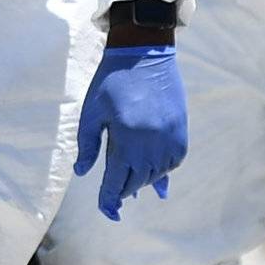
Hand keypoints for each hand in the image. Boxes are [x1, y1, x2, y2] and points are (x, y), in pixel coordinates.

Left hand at [75, 41, 189, 218]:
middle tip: (115, 201)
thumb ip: (87, 145)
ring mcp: (169, 137)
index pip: (117, 180)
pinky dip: (163, 170)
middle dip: (124, 192)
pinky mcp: (180, 130)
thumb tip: (83, 173)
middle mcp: (151, 142)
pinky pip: (173, 161)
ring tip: (133, 189)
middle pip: (138, 180)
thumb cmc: (111, 81)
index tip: (107, 211)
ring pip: (157, 173)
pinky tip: (156, 176)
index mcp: (126, 138)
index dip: (109, 199)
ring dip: (143, 182)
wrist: (145, 52)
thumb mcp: (91, 112)